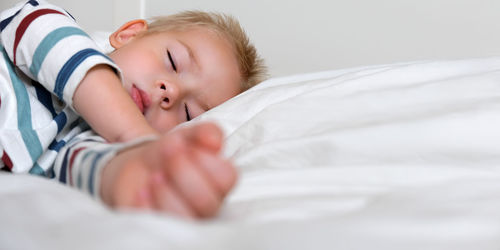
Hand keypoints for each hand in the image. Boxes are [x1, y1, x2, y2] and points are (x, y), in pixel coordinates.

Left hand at [100, 122, 236, 217]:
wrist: (140, 167)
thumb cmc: (171, 152)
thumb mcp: (187, 135)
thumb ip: (206, 132)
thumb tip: (214, 141)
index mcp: (219, 182)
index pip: (227, 178)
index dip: (205, 160)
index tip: (184, 145)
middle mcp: (208, 205)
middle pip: (208, 202)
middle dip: (183, 173)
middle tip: (167, 156)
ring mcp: (186, 220)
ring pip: (186, 219)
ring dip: (166, 192)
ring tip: (154, 176)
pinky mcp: (161, 228)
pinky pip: (158, 226)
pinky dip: (147, 204)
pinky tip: (142, 191)